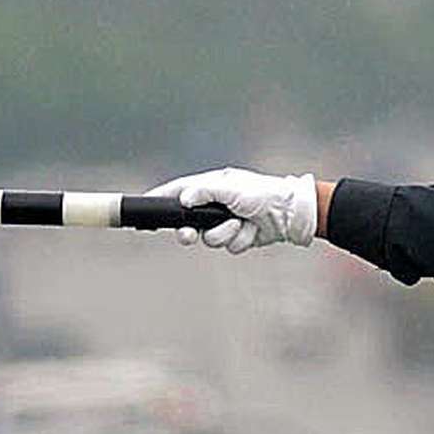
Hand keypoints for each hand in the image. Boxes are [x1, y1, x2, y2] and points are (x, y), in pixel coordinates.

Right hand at [144, 167, 317, 251]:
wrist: (290, 215)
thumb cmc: (263, 194)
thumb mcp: (232, 189)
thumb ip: (206, 193)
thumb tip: (184, 199)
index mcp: (212, 187)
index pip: (179, 191)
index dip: (161, 199)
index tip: (144, 204)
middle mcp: (216, 205)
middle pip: (188, 222)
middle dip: (189, 231)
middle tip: (188, 235)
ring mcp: (226, 222)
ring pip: (209, 238)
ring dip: (225, 234)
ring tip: (242, 224)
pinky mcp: (237, 237)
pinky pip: (229, 246)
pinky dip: (240, 240)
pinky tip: (252, 231)